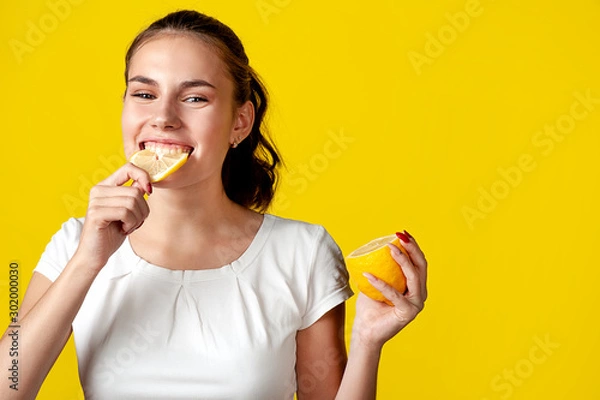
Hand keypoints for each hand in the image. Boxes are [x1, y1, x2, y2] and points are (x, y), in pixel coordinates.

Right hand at [73, 163, 151, 271]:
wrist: (95, 255)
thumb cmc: (112, 233)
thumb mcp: (127, 211)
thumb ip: (133, 195)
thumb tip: (145, 182)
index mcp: (106, 186)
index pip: (128, 168)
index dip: (143, 176)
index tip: (149, 191)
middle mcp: (98, 190)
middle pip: (135, 191)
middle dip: (143, 210)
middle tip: (135, 222)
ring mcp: (95, 201)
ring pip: (132, 202)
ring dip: (137, 219)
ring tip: (128, 226)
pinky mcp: (96, 213)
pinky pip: (125, 212)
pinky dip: (131, 223)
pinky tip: (123, 230)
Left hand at [351, 231, 427, 349]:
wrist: (365, 331)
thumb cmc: (370, 307)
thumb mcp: (374, 281)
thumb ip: (379, 267)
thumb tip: (372, 245)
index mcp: (415, 286)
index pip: (418, 262)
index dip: (413, 246)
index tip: (402, 232)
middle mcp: (420, 294)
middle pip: (421, 266)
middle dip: (412, 248)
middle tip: (399, 236)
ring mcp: (416, 304)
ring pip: (414, 277)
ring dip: (403, 260)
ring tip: (389, 248)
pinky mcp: (408, 313)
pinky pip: (395, 294)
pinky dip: (381, 283)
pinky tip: (368, 275)